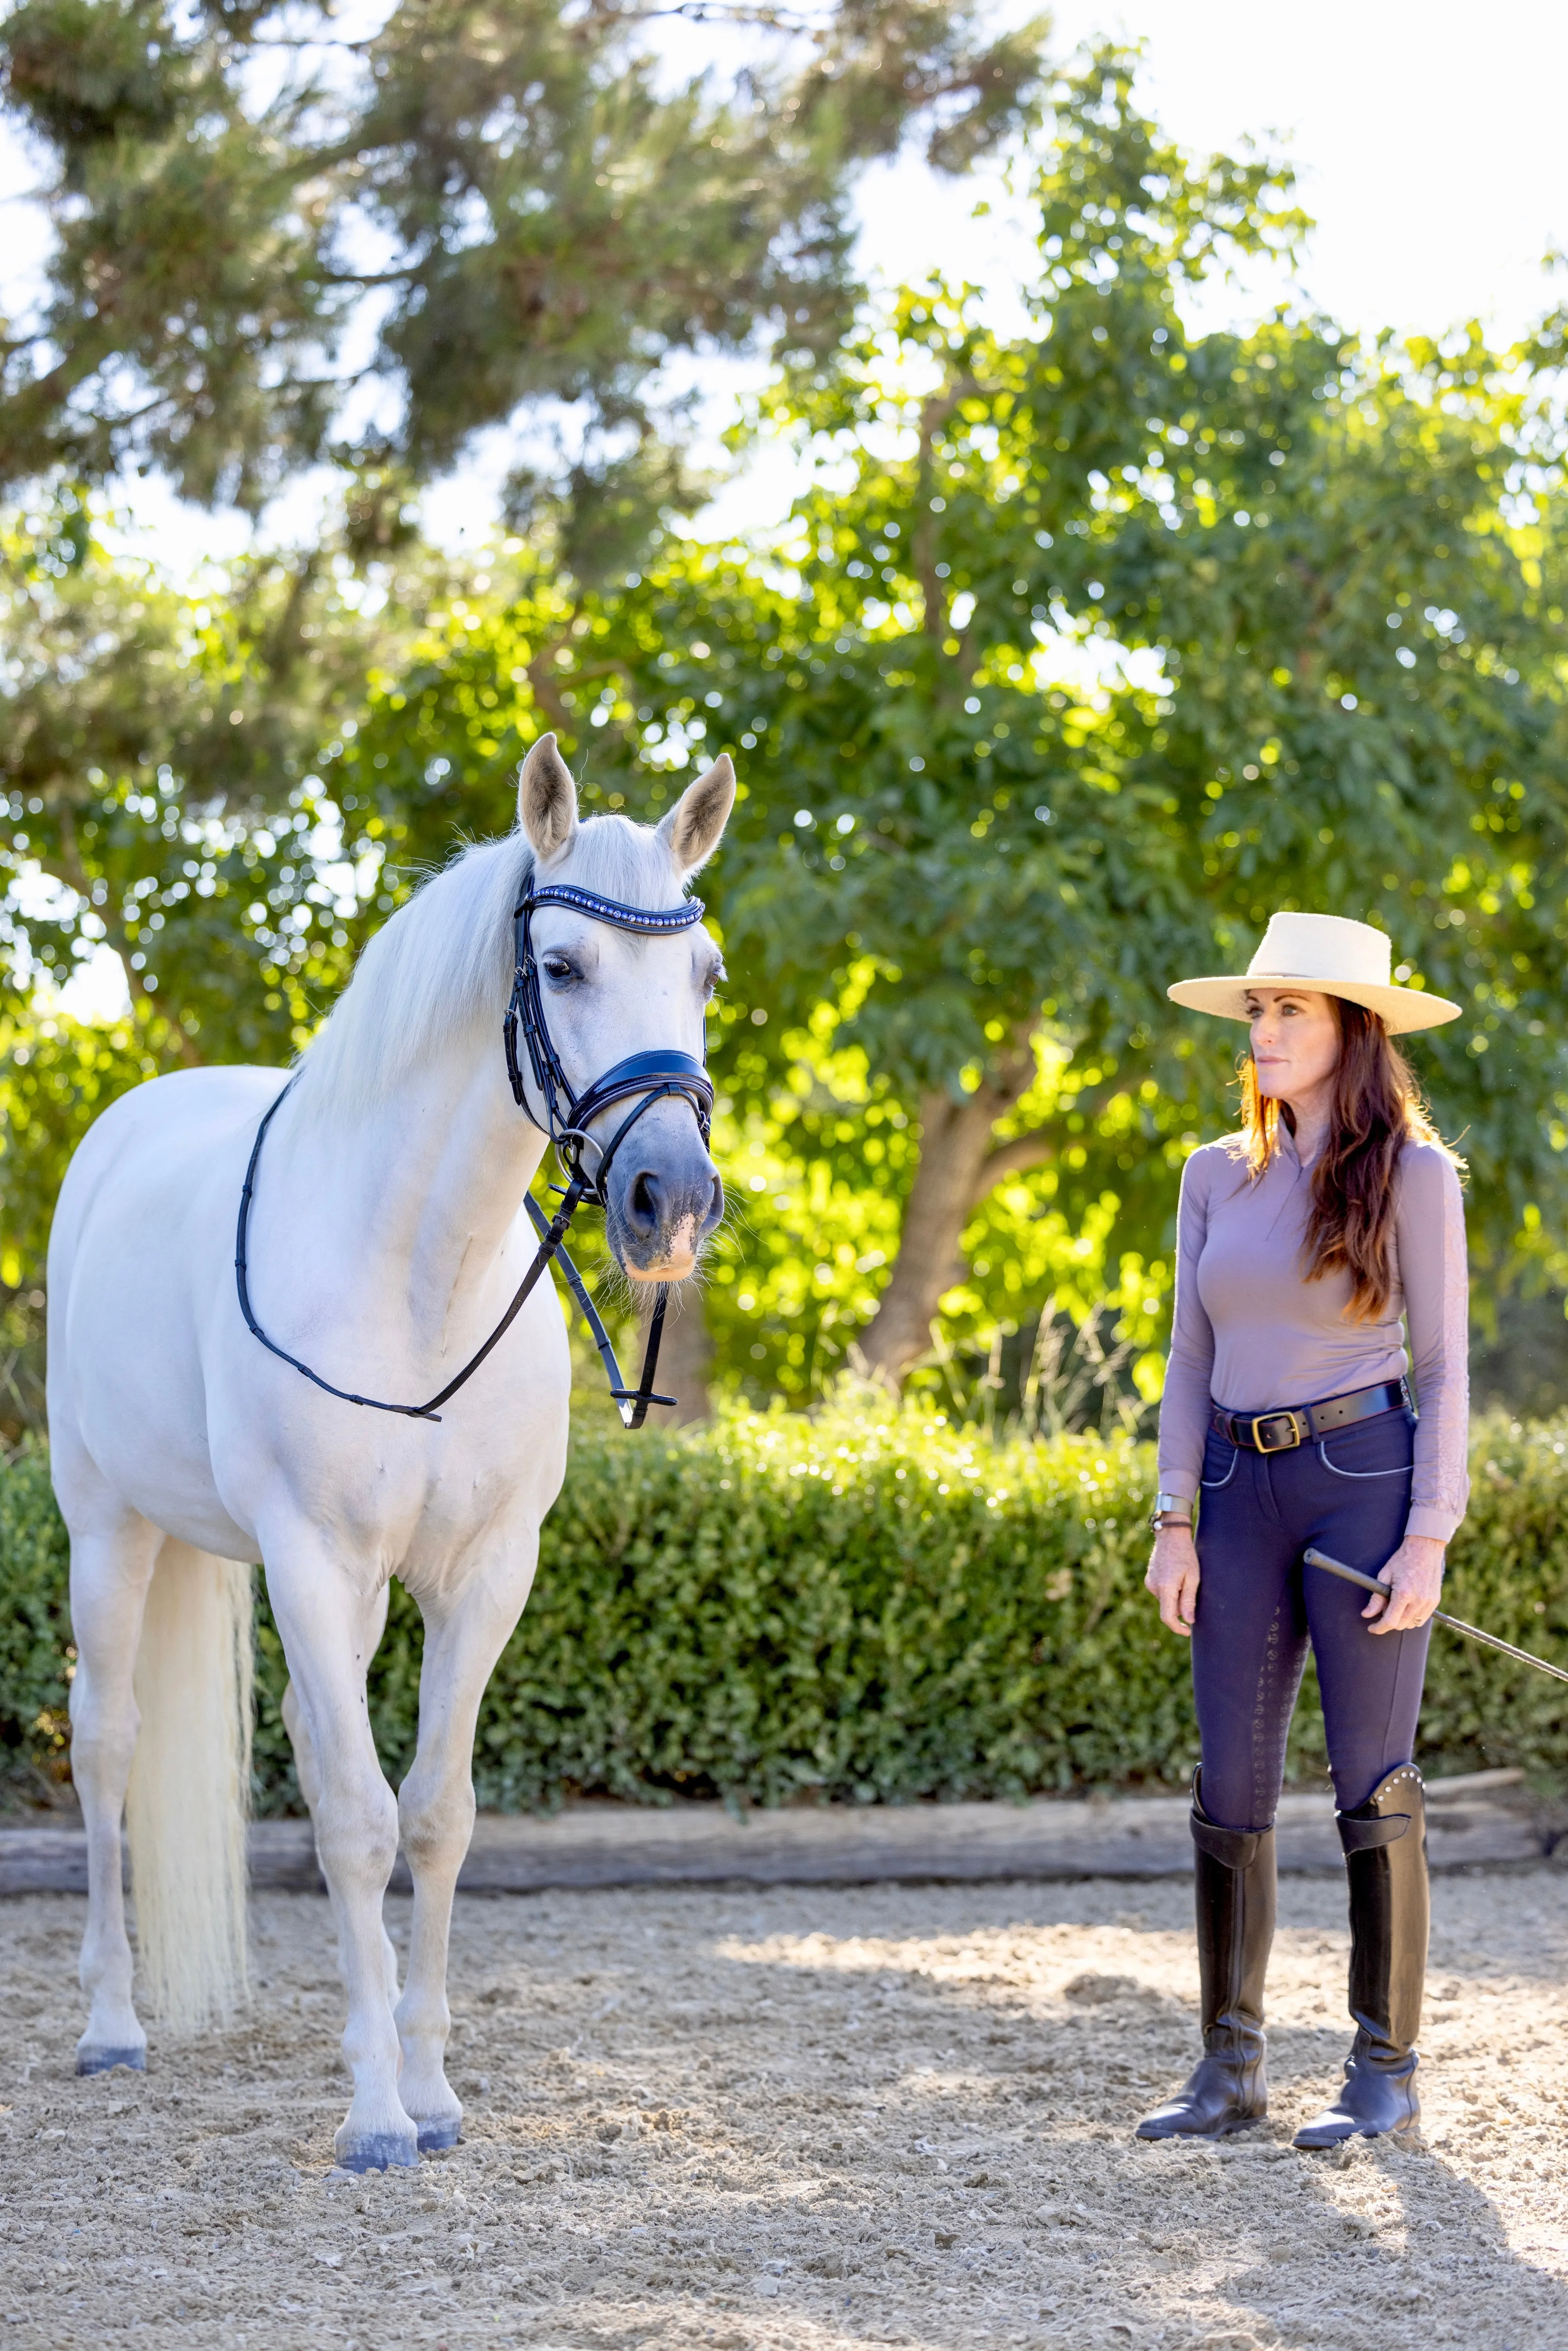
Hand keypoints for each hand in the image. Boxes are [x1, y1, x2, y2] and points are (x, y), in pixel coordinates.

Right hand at [1145, 1523, 1199, 1638]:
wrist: (1170, 1535)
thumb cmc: (1185, 1555)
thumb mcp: (1193, 1577)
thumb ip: (1189, 1600)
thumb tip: (1188, 1621)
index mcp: (1165, 1588)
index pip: (1168, 1617)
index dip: (1178, 1628)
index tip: (1188, 1632)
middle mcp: (1154, 1587)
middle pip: (1168, 1609)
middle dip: (1180, 1608)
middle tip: (1192, 1591)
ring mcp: (1150, 1582)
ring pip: (1165, 1600)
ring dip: (1175, 1598)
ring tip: (1185, 1579)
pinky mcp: (1149, 1579)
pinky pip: (1161, 1592)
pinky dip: (1170, 1591)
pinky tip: (1177, 1576)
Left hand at [1363, 1534, 1444, 1633]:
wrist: (1424, 1548)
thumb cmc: (1402, 1560)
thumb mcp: (1384, 1576)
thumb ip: (1376, 1598)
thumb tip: (1366, 1614)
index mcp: (1403, 1593)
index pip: (1390, 1621)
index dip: (1379, 1628)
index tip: (1372, 1628)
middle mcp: (1418, 1600)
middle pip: (1401, 1625)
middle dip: (1389, 1621)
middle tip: (1385, 1607)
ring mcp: (1428, 1602)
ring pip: (1412, 1624)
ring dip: (1401, 1620)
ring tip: (1397, 1603)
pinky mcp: (1435, 1601)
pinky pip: (1422, 1619)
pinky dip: (1412, 1616)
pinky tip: (1408, 1604)